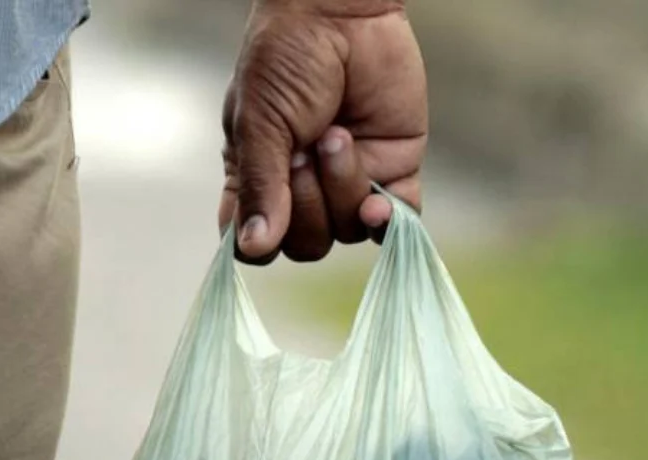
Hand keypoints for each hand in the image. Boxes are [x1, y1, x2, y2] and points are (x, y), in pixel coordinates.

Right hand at [219, 0, 427, 262]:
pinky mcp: (392, 168)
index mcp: (257, 179)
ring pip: (348, 231)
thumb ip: (260, 187)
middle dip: (307, 204)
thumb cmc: (284, 59)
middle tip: (304, 149)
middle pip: (306, 245)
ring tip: (337, 135)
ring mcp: (348, 181)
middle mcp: (301, 189)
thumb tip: (253, 248)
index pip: (255, 243)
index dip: (260, 242)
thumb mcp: (258, 123)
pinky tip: (378, 205)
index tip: (264, 219)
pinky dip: (387, 219)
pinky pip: (395, 220)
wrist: (340, 13)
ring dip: (342, 188)